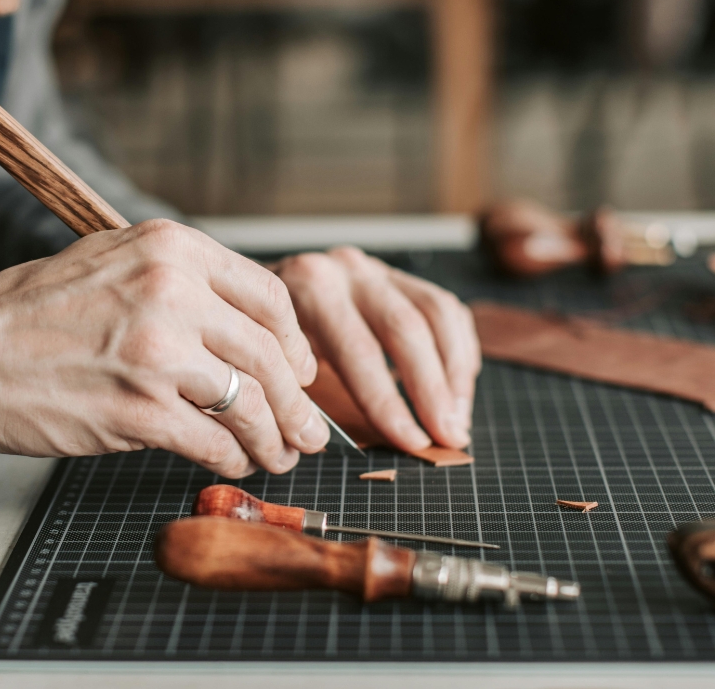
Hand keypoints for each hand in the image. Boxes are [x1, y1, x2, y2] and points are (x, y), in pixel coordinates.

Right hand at [0, 220, 328, 476]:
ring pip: (251, 402)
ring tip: (279, 455)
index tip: (299, 372)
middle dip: (299, 403)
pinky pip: (213, 441)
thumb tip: (246, 325)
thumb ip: (179, 280)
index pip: (270, 298)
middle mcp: (172, 291)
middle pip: (270, 355)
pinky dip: (232, 459)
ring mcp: (156, 352)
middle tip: (309, 431)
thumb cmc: (30, 312)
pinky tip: (231, 463)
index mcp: (171, 249)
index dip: (296, 345)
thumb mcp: (111, 261)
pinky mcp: (137, 409)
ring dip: (274, 438)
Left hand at [269, 247, 480, 452]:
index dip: (391, 403)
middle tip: (449, 436)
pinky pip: (446, 310)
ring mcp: (378, 269)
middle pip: (406, 329)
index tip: (413, 442)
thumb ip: (302, 394)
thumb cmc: (266, 340)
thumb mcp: (272, 360)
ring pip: (437, 315)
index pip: (360, 352)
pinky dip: (458, 351)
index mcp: (310, 289)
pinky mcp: (401, 276)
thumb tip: (342, 444)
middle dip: (433, 390)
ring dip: (455, 373)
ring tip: (458, 419)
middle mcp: (348, 270)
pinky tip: (458, 389)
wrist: (255, 292)